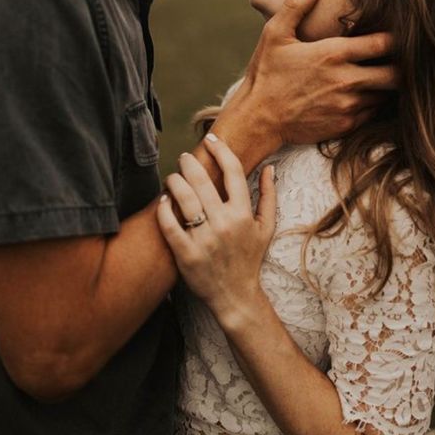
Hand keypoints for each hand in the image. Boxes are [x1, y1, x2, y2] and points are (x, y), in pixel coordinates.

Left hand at [156, 134, 275, 324]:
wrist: (235, 296)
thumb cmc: (250, 259)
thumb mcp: (266, 228)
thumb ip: (269, 196)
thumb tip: (269, 168)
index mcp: (244, 214)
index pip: (233, 172)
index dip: (221, 150)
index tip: (212, 139)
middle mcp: (224, 224)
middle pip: (202, 181)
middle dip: (190, 163)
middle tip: (185, 157)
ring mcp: (205, 239)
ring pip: (184, 198)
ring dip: (175, 181)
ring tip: (173, 177)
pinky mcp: (186, 254)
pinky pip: (169, 225)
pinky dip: (164, 209)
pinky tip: (164, 201)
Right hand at [222, 0, 396, 150]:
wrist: (257, 120)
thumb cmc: (266, 74)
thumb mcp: (275, 34)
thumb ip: (298, 5)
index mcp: (332, 54)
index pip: (383, 44)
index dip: (397, 38)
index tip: (399, 33)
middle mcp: (346, 81)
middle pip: (396, 74)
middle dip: (402, 65)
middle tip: (400, 58)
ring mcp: (348, 106)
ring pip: (387, 94)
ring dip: (388, 85)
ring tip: (383, 74)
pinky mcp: (346, 125)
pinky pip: (373, 113)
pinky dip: (375, 103)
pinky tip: (366, 93)